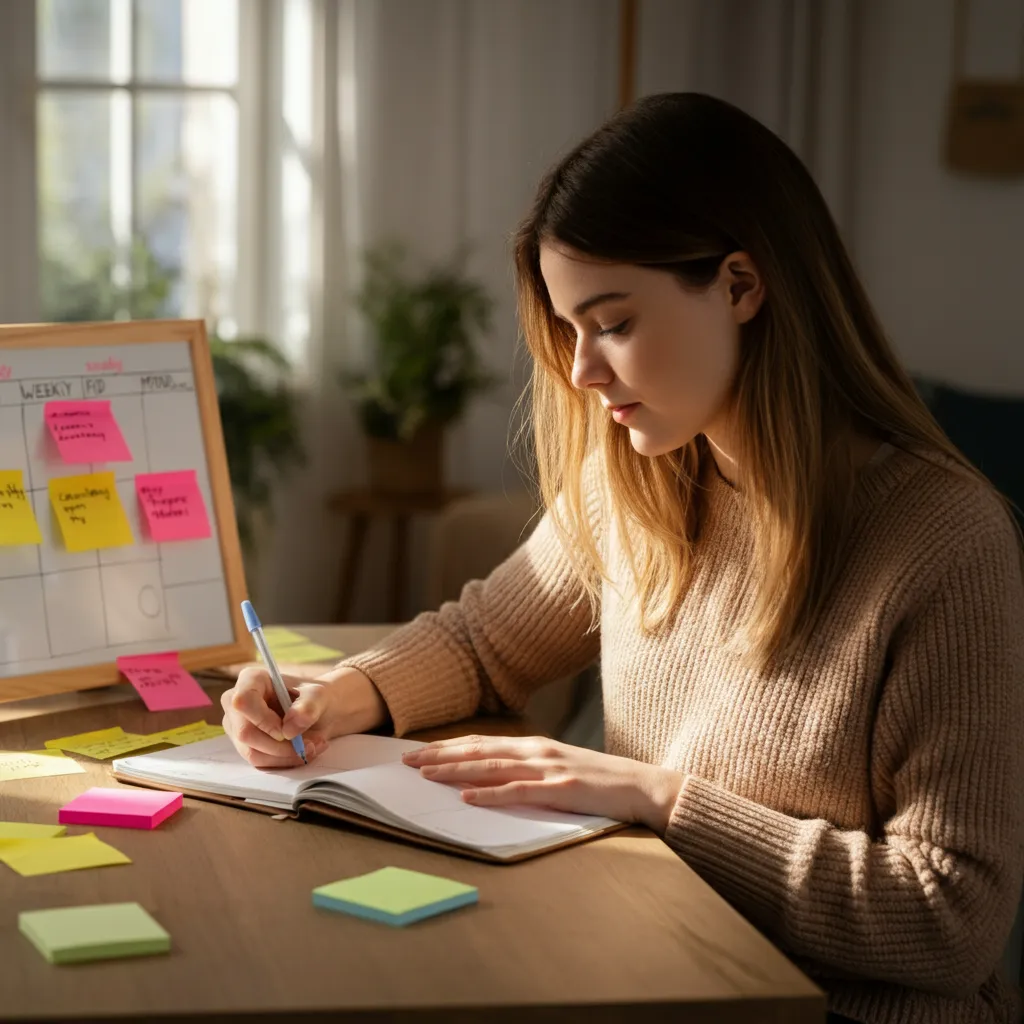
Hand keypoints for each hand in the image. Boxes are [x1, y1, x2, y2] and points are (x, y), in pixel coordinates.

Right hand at [221, 665, 386, 767]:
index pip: (240, 701)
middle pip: (244, 733)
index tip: (289, 730)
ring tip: (314, 746)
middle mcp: (237, 702)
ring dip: (286, 756)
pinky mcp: (248, 745)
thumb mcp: (322, 695)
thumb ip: (309, 706)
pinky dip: (285, 762)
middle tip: (311, 745)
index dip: (263, 720)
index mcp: (251, 679)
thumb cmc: (322, 695)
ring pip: (252, 753)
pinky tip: (305, 752)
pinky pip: (260, 763)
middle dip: (281, 746)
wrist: (326, 709)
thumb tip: (292, 727)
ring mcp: (239, 726)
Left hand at [401, 735, 683, 832]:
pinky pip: (518, 792)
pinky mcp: (560, 790)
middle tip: (406, 760)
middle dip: (439, 755)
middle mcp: (536, 751)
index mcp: (534, 746)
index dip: (448, 747)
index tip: (418, 751)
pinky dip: (490, 794)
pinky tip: (469, 797)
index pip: (481, 743)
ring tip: (426, 774)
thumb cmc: (599, 781)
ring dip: (455, 770)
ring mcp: (548, 769)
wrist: (642, 786)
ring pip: (491, 768)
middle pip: (478, 751)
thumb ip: (528, 770)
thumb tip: (491, 779)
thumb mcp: (559, 768)